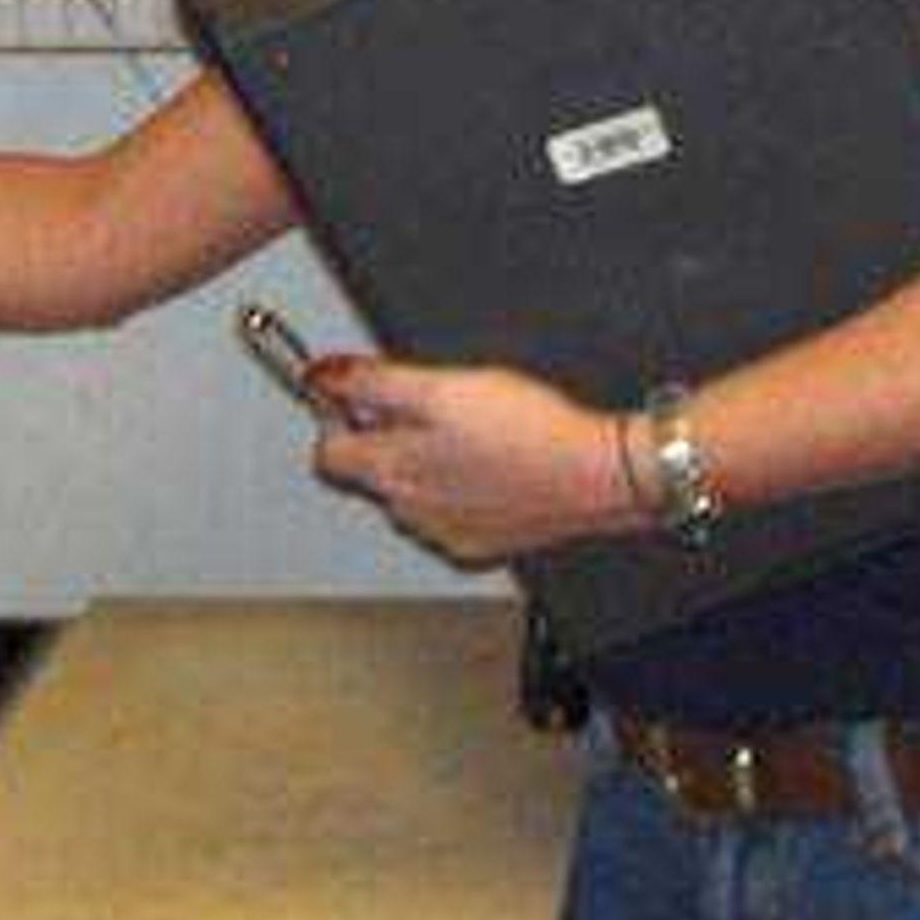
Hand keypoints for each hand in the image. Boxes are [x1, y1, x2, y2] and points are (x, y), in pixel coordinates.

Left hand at [306, 356, 634, 564]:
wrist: (596, 475)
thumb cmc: (529, 432)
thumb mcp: (441, 386)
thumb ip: (374, 380)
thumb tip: (323, 375)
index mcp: (393, 472)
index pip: (326, 453)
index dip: (338, 416)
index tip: (361, 394)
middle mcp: (411, 512)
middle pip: (370, 472)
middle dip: (388, 435)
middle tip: (430, 406)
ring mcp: (445, 532)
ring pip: (411, 492)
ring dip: (425, 463)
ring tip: (469, 433)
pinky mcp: (481, 543)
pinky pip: (449, 512)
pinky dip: (460, 488)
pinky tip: (492, 463)